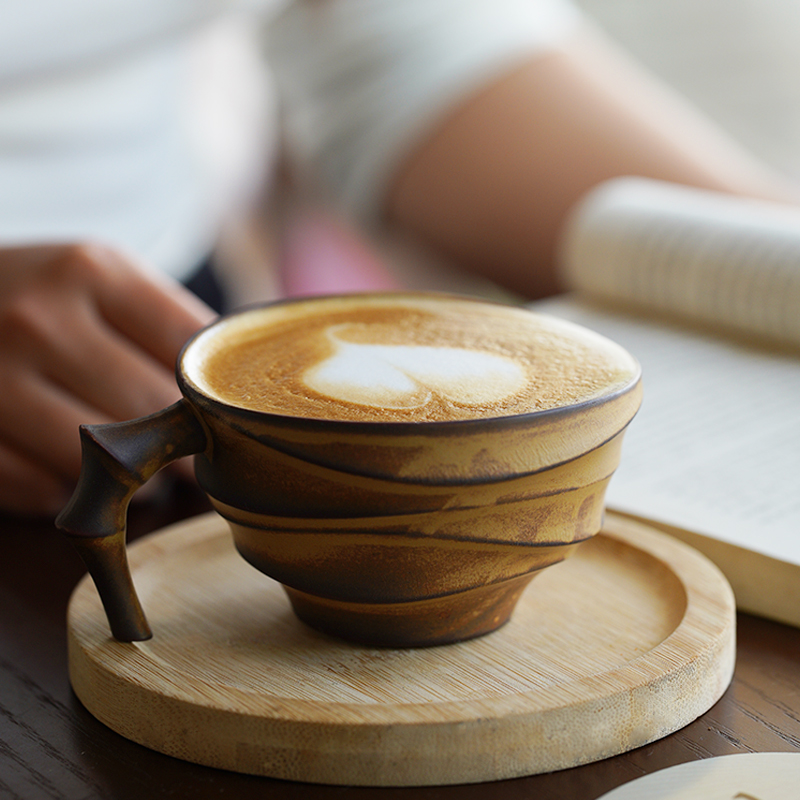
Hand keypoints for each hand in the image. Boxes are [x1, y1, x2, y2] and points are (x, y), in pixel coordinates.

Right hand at [0, 244, 215, 515]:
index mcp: (92, 271)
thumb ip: (170, 323)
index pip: (189, 348)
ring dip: (135, 477)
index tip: (231, 416)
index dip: (217, 393)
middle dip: (184, 442)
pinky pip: (42, 487)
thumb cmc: (46, 295)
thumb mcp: (107, 278)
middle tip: (197, 454)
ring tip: (147, 470)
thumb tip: (253, 385)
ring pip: (99, 456)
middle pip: (149, 407)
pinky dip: (74, 491)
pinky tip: (83, 474)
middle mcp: (38, 319)